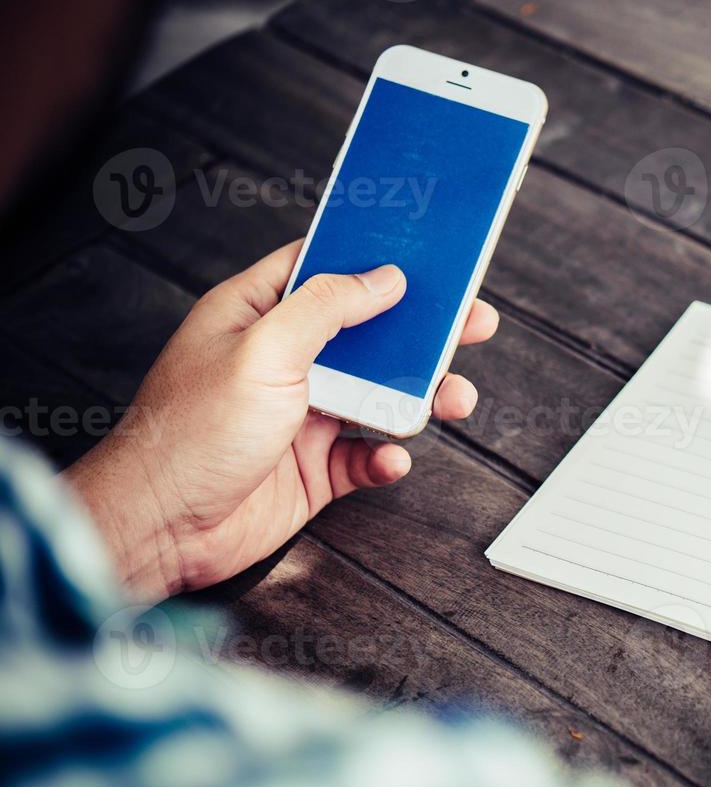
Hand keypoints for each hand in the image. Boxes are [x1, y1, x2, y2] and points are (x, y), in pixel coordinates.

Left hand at [65, 240, 497, 601]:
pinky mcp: (313, 467)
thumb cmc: (189, 437)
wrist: (163, 530)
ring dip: (421, 398)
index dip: (374, 260)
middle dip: (423, 333)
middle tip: (472, 324)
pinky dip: (388, 457)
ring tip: (453, 400)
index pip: (323, 270)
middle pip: (368, 333)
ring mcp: (300, 415)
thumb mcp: (263, 351)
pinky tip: (392, 458)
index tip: (426, 256)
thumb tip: (382, 278)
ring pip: (380, 395)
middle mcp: (282, 361)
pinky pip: (367, 454)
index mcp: (257, 316)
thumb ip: (327, 307)